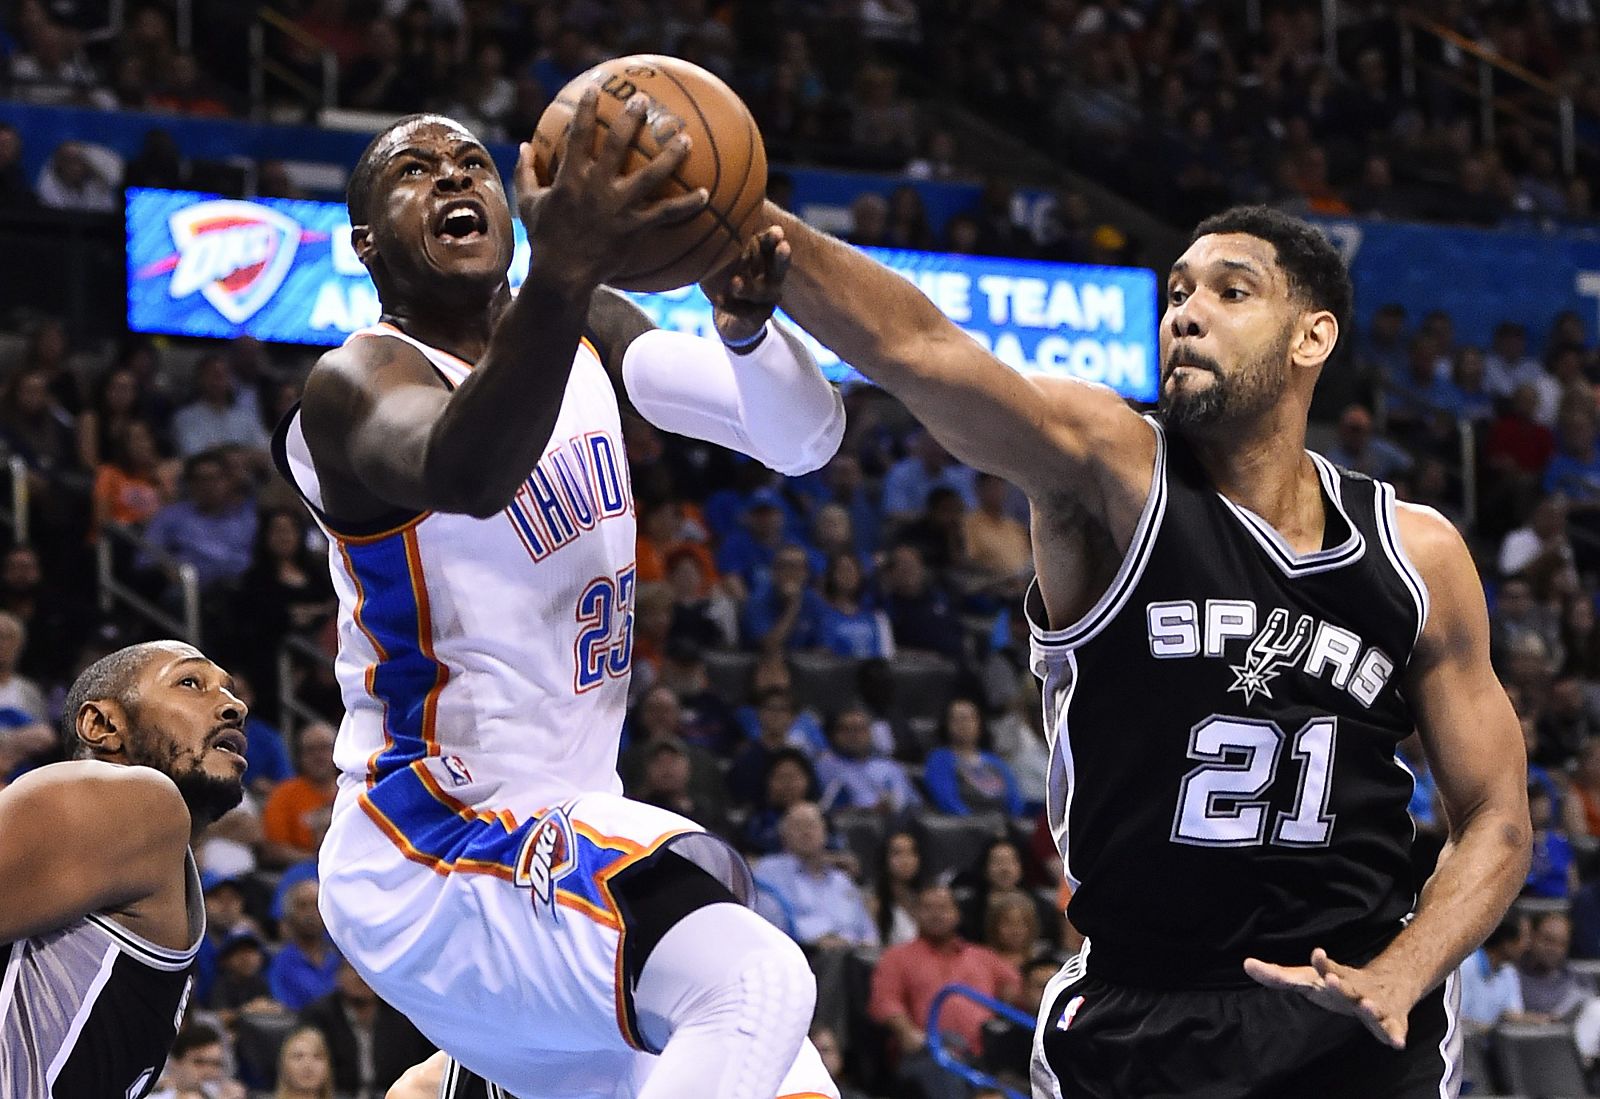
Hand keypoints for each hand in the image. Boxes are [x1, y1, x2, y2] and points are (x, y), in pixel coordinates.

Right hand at [514, 87, 708, 287]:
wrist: (562, 275)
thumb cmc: (545, 239)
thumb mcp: (529, 204)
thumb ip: (526, 173)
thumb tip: (523, 147)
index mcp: (570, 177)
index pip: (579, 134)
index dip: (587, 109)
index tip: (596, 89)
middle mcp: (597, 186)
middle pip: (617, 144)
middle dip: (631, 119)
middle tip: (644, 100)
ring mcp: (618, 206)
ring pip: (650, 175)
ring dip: (670, 156)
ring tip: (686, 139)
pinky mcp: (634, 227)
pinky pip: (666, 214)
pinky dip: (687, 205)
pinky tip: (705, 194)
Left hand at [703, 226, 789, 345]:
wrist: (729, 316)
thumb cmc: (726, 275)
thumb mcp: (725, 254)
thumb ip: (723, 236)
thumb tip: (706, 200)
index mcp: (764, 259)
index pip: (772, 246)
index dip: (773, 238)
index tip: (777, 230)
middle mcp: (770, 279)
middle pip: (779, 269)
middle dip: (781, 258)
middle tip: (783, 247)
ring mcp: (765, 301)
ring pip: (762, 294)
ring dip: (749, 288)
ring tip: (735, 282)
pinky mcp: (755, 319)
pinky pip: (744, 313)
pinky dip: (731, 306)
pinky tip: (717, 300)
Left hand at [1244, 948, 1418, 1049]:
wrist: (1388, 986)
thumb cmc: (1338, 985)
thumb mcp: (1309, 979)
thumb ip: (1279, 975)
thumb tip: (1247, 964)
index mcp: (1334, 978)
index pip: (1324, 970)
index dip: (1320, 965)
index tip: (1316, 953)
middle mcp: (1354, 989)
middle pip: (1346, 987)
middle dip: (1339, 984)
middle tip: (1330, 979)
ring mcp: (1374, 1004)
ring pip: (1371, 1007)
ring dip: (1369, 1007)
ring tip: (1367, 1005)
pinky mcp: (1391, 1021)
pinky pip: (1394, 1030)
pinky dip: (1396, 1036)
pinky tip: (1397, 1043)